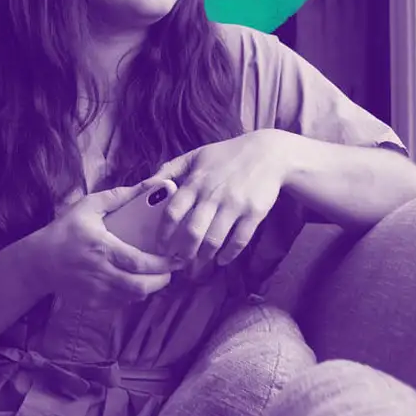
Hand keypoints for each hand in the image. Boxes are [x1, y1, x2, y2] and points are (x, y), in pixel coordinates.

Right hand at [30, 179, 180, 304]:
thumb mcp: (89, 207)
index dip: (161, 265)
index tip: (176, 259)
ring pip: (133, 297)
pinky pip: (121, 303)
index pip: (138, 262)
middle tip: (171, 270)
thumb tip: (150, 185)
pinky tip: (136, 282)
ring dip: (150, 288)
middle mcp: (100, 273)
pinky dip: (133, 295)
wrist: (39, 262)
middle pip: (140, 286)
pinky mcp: (92, 303)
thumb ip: (119, 196)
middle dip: (162, 280)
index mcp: (102, 248)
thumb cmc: (65, 231)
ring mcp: (96, 291)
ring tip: (158, 275)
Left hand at [154, 129, 294, 272]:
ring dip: (204, 256)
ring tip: (199, 262)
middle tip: (180, 261)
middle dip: (183, 252)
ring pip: (214, 239)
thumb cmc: (227, 155)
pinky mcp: (254, 213)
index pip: (172, 212)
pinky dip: (229, 254)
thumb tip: (147, 184)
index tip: (160, 247)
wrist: (268, 153)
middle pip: (192, 232)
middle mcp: (212, 195)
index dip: (163, 234)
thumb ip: (170, 168)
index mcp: (195, 182)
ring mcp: (234, 205)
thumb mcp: (196, 155)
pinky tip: (222, 259)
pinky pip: (239, 240)